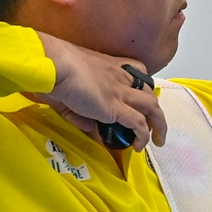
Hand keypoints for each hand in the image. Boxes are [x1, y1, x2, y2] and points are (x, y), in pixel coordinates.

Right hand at [31, 32, 168, 149]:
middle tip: (153, 124)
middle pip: (148, 91)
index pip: (137, 70)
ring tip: (157, 140)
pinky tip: (138, 146)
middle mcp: (120, 77)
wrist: (54, 64)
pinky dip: (142, 136)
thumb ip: (81, 110)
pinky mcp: (115, 107)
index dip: (143, 83)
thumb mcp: (69, 88)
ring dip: (158, 124)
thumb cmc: (54, 69)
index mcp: (110, 66)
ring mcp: (120, 92)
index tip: (140, 95)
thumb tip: (92, 128)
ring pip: (152, 107)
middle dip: (154, 109)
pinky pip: (138, 124)